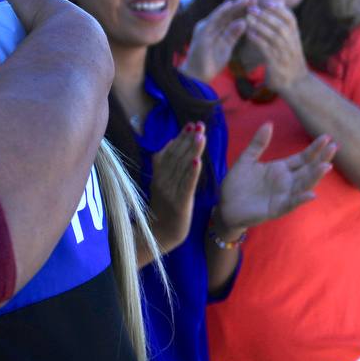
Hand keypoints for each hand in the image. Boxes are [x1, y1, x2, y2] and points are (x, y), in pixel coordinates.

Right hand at [147, 122, 206, 252]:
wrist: (158, 235)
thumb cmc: (162, 210)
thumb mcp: (160, 184)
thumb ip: (164, 165)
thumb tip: (169, 143)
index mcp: (158, 175)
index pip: (170, 152)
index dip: (180, 138)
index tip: (191, 125)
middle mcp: (162, 180)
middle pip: (176, 156)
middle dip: (188, 139)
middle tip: (199, 124)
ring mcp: (170, 191)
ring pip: (182, 167)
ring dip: (192, 150)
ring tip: (201, 135)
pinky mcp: (179, 203)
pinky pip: (186, 185)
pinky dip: (192, 172)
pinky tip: (198, 160)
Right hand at [180, 0, 253, 82]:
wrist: (197, 75)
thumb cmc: (211, 62)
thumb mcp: (226, 47)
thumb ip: (233, 34)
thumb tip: (244, 22)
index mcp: (216, 29)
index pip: (232, 17)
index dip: (243, 10)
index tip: (257, 4)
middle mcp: (210, 25)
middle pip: (228, 13)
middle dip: (241, 4)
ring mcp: (205, 27)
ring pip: (222, 13)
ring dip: (234, 5)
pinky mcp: (202, 31)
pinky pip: (213, 19)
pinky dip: (221, 11)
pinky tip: (230, 4)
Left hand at [217, 123, 334, 231]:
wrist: (225, 205)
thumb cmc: (237, 183)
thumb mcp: (247, 159)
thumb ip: (258, 144)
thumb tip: (269, 123)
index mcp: (280, 169)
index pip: (302, 158)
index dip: (314, 149)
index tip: (326, 137)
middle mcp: (286, 182)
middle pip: (308, 169)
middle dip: (321, 159)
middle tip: (335, 147)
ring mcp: (283, 195)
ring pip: (303, 185)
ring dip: (315, 176)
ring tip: (326, 166)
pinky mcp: (276, 209)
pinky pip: (290, 203)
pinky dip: (300, 199)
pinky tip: (311, 194)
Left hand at [244, 1, 309, 92]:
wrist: (296, 84)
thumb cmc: (289, 60)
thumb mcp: (290, 42)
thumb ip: (284, 25)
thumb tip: (279, 3)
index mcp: (295, 38)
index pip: (291, 19)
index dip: (280, 9)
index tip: (267, 1)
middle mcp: (292, 44)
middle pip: (282, 26)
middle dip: (267, 15)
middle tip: (252, 8)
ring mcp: (285, 54)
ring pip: (274, 36)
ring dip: (260, 26)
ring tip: (248, 18)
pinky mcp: (276, 64)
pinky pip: (267, 50)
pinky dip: (258, 40)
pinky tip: (248, 34)